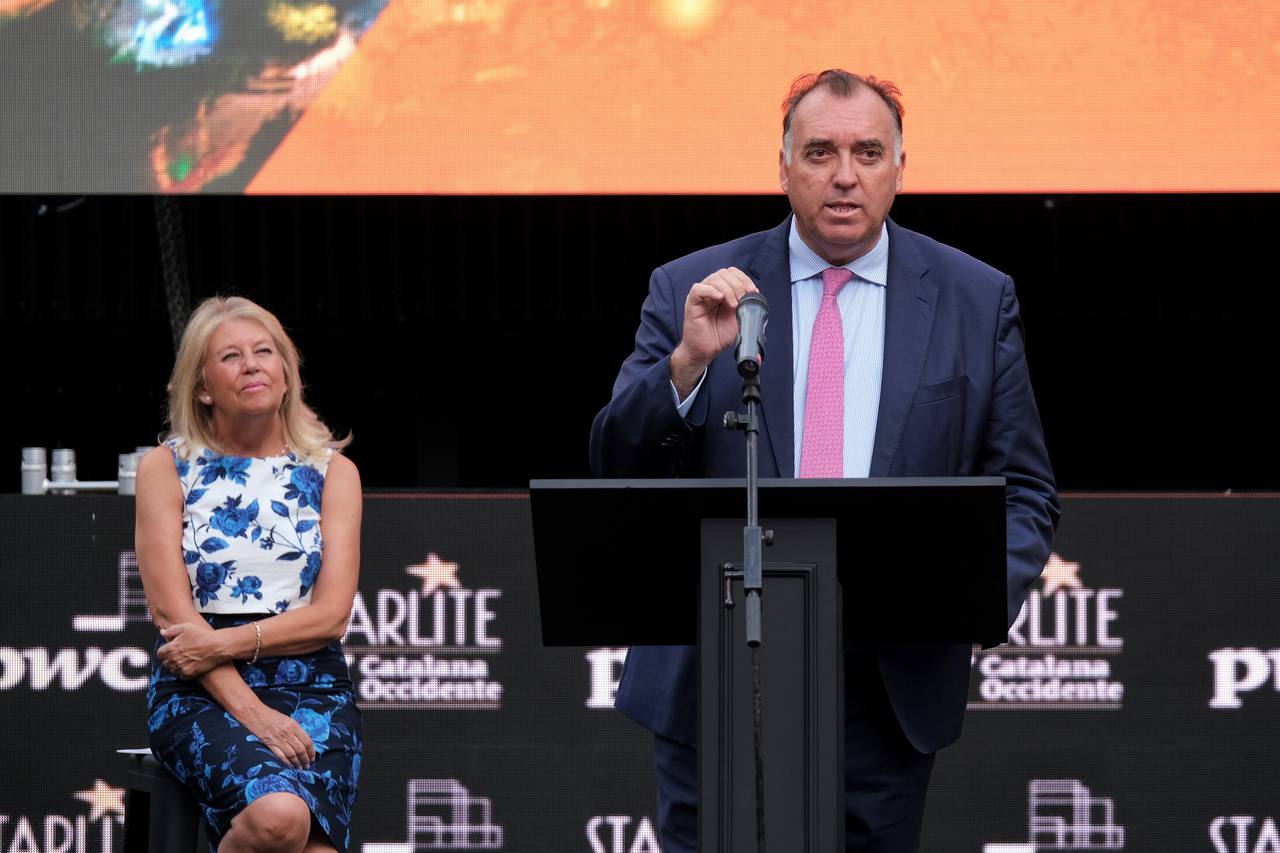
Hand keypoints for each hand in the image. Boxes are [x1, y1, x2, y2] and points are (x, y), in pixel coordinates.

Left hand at [157, 621, 226, 678]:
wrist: (217, 646)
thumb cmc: (202, 636)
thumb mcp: (185, 627)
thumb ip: (171, 630)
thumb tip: (162, 633)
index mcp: (171, 648)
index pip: (159, 654)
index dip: (163, 651)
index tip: (168, 650)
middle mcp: (174, 660)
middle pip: (164, 663)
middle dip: (168, 658)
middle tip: (176, 654)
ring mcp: (181, 668)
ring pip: (171, 670)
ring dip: (174, 666)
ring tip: (183, 659)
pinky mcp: (189, 674)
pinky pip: (180, 675)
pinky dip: (182, 672)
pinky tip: (188, 665)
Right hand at [240, 704, 315, 769]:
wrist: (255, 714)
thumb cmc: (271, 715)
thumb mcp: (287, 719)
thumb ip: (295, 729)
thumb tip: (303, 740)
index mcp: (294, 726)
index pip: (307, 741)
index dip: (311, 751)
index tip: (313, 757)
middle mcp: (288, 734)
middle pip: (301, 750)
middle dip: (306, 759)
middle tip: (308, 765)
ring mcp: (279, 740)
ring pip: (292, 755)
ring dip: (298, 763)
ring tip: (301, 768)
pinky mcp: (270, 745)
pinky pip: (281, 756)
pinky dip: (287, 762)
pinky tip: (290, 766)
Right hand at [671, 267, 758, 396]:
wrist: (706, 351)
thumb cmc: (720, 336)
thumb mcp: (739, 319)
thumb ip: (746, 305)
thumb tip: (755, 293)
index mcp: (723, 291)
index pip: (732, 273)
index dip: (743, 278)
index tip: (752, 290)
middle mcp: (711, 291)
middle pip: (724, 273)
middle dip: (738, 284)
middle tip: (743, 299)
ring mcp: (701, 296)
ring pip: (714, 279)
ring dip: (728, 289)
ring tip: (733, 304)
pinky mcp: (692, 303)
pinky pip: (698, 289)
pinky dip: (711, 290)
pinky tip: (720, 298)